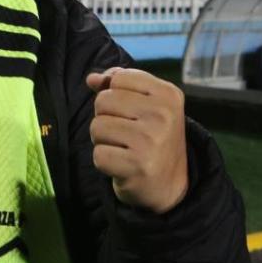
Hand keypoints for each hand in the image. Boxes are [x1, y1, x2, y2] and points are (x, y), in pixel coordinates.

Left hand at [85, 67, 188, 213]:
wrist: (169, 184)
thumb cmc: (152, 138)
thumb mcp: (145, 105)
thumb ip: (118, 85)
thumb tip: (92, 78)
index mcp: (168, 94)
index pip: (119, 78)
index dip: (115, 95)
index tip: (132, 113)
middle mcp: (163, 115)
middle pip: (103, 101)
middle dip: (106, 118)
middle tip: (125, 134)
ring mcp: (151, 140)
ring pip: (97, 127)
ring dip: (103, 141)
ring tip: (123, 149)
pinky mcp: (137, 165)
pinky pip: (98, 155)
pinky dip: (104, 162)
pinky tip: (121, 165)